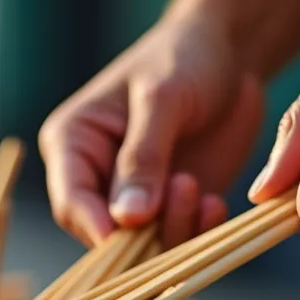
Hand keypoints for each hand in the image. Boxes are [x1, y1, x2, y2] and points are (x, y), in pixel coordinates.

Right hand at [39, 14, 263, 246]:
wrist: (228, 53)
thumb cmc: (183, 58)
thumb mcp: (162, 99)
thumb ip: (143, 157)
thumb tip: (126, 218)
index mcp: (72, 144)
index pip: (70, 202)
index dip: (95, 227)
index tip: (129, 233)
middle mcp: (96, 178)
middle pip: (104, 235)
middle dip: (143, 233)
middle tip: (187, 190)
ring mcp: (136, 197)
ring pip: (144, 246)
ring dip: (174, 230)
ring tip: (202, 192)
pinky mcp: (172, 206)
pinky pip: (179, 238)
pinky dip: (197, 231)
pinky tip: (215, 203)